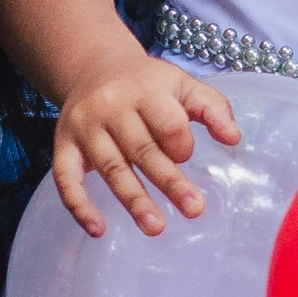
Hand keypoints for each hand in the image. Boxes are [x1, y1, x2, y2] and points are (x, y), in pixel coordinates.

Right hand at [51, 43, 239, 236]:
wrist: (92, 67)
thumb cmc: (146, 83)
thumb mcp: (181, 83)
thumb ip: (212, 107)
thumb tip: (234, 138)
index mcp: (145, 90)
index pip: (169, 124)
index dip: (183, 145)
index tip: (184, 154)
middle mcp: (111, 107)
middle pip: (143, 150)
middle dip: (170, 182)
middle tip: (194, 210)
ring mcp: (85, 127)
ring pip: (111, 168)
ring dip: (133, 200)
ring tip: (155, 228)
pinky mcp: (63, 145)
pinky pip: (66, 178)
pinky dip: (79, 206)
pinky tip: (98, 229)